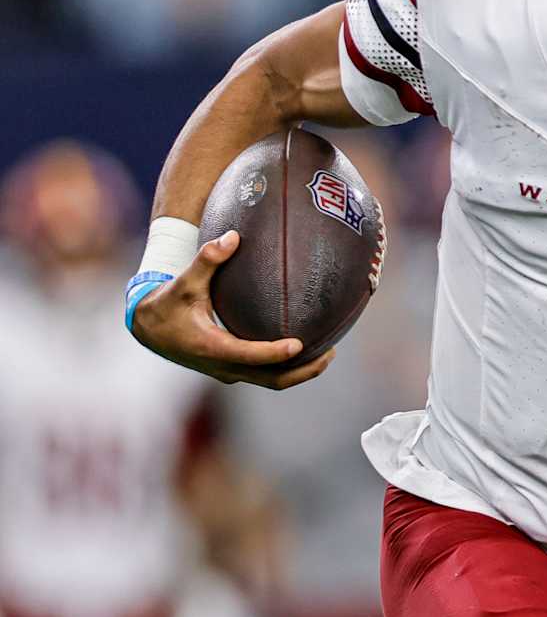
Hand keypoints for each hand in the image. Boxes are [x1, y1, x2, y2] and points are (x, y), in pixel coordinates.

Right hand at [129, 230, 334, 389]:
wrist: (147, 327)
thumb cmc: (168, 301)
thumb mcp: (184, 281)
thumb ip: (208, 259)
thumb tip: (232, 236)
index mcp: (211, 347)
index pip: (249, 356)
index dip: (274, 353)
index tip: (299, 344)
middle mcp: (222, 365)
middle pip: (271, 379)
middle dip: (303, 371)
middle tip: (330, 353)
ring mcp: (228, 370)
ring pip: (271, 380)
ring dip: (300, 372)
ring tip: (328, 353)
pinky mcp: (232, 368)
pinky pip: (266, 374)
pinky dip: (288, 367)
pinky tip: (309, 347)